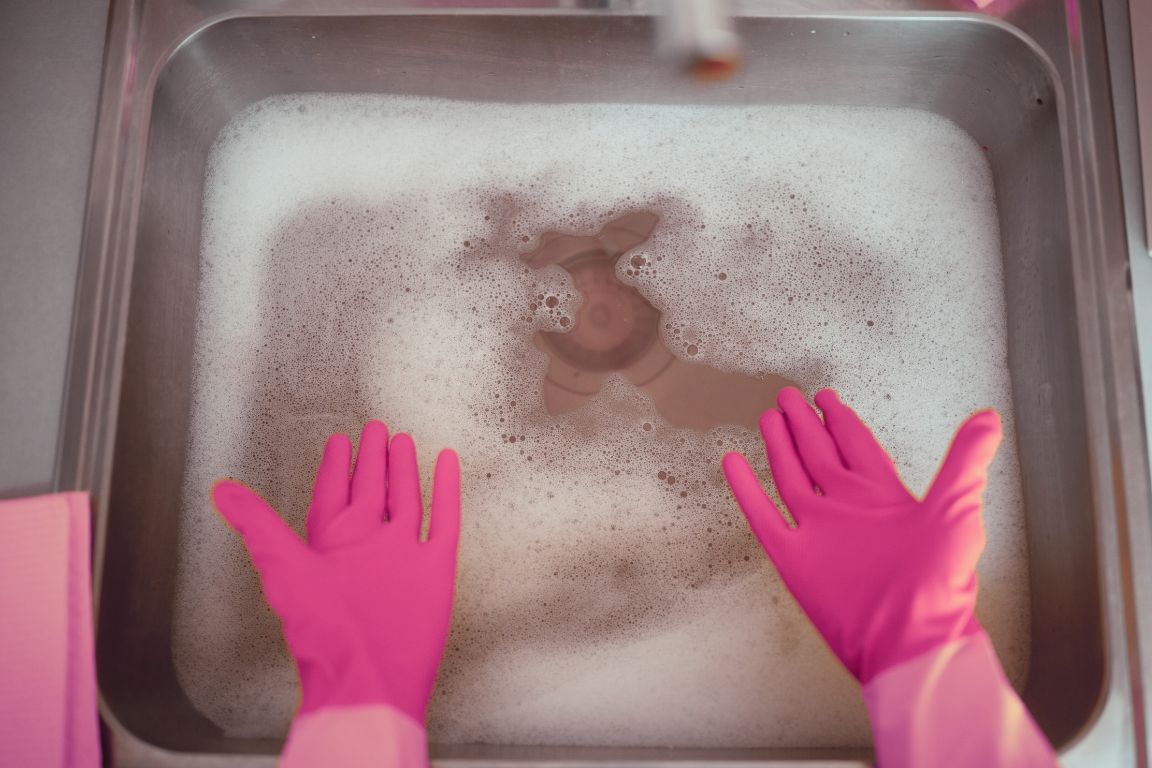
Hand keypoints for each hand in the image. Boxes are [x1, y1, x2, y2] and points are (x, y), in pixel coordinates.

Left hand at [211, 421, 460, 721]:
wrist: (368, 677)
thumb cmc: (323, 631)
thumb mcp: (282, 567)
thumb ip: (257, 525)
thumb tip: (220, 491)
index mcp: (330, 542)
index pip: (333, 493)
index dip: (336, 466)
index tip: (340, 442)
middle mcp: (366, 544)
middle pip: (371, 489)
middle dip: (372, 459)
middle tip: (376, 430)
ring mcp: (403, 553)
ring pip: (406, 498)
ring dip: (405, 469)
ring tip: (404, 441)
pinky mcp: (434, 566)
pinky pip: (443, 519)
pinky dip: (446, 490)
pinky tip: (445, 464)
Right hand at [722, 387, 999, 682]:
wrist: (908, 638)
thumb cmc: (937, 583)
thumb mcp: (956, 510)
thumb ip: (965, 461)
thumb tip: (989, 419)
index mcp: (882, 495)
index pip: (855, 445)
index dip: (840, 419)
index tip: (826, 398)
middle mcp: (847, 508)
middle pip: (818, 454)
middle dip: (803, 425)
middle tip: (787, 397)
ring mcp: (817, 531)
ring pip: (790, 476)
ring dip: (779, 447)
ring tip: (767, 419)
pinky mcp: (793, 556)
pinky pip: (763, 515)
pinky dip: (747, 489)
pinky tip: (734, 464)